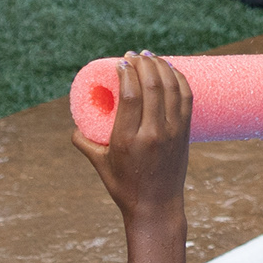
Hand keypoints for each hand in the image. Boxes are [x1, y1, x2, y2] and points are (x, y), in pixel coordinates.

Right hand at [77, 52, 192, 222]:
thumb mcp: (99, 163)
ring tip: (151, 57)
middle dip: (143, 64)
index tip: (121, 62)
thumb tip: (76, 122)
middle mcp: (153, 133)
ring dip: (162, 67)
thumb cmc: (123, 186)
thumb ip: (83, 141)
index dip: (126, 73)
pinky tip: (172, 70)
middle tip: (135, 55)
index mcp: (128, 139)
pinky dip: (180, 80)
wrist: (156, 207)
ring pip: (171, 89)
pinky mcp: (184, 133)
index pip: (130, 95)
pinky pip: (186, 98)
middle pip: (152, 87)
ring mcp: (172, 132)